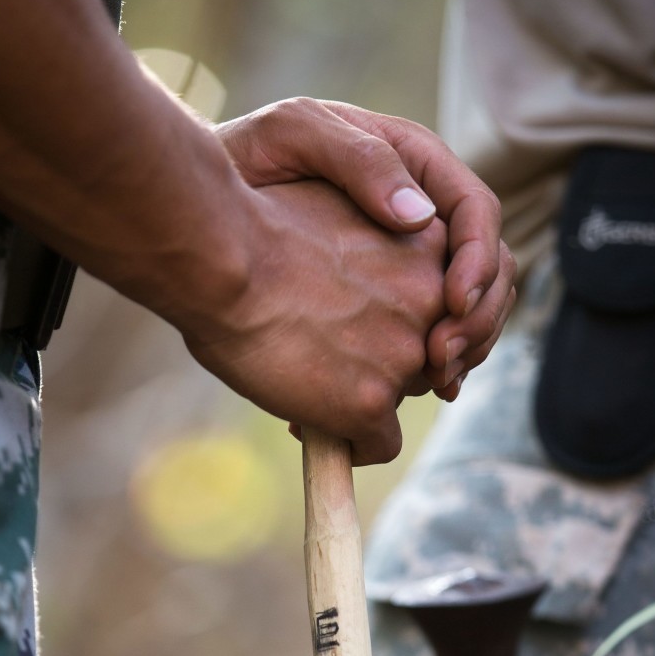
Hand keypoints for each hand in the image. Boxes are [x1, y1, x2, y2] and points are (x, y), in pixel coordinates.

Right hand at [184, 178, 447, 465]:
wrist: (221, 259)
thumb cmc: (257, 225)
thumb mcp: (339, 209)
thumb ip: (371, 244)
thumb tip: (366, 280)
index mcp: (429, 243)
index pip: (434, 298)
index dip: (390, 313)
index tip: (347, 319)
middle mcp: (433, 299)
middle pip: (422, 349)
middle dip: (378, 358)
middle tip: (322, 356)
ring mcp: (405, 354)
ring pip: (399, 396)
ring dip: (361, 397)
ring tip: (307, 386)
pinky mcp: (372, 402)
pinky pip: (381, 446)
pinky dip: (352, 445)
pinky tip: (311, 426)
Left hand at [216, 98, 516, 397]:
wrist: (198, 209)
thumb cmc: (243, 159)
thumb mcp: (294, 131)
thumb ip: (359, 160)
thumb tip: (421, 217)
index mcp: (416, 169)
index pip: (477, 215)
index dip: (478, 263)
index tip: (453, 304)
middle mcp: (421, 222)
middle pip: (485, 273)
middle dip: (477, 321)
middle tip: (442, 363)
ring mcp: (403, 270)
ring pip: (462, 316)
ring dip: (459, 355)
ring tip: (432, 385)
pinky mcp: (377, 312)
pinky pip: (417, 345)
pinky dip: (415, 375)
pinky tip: (386, 401)